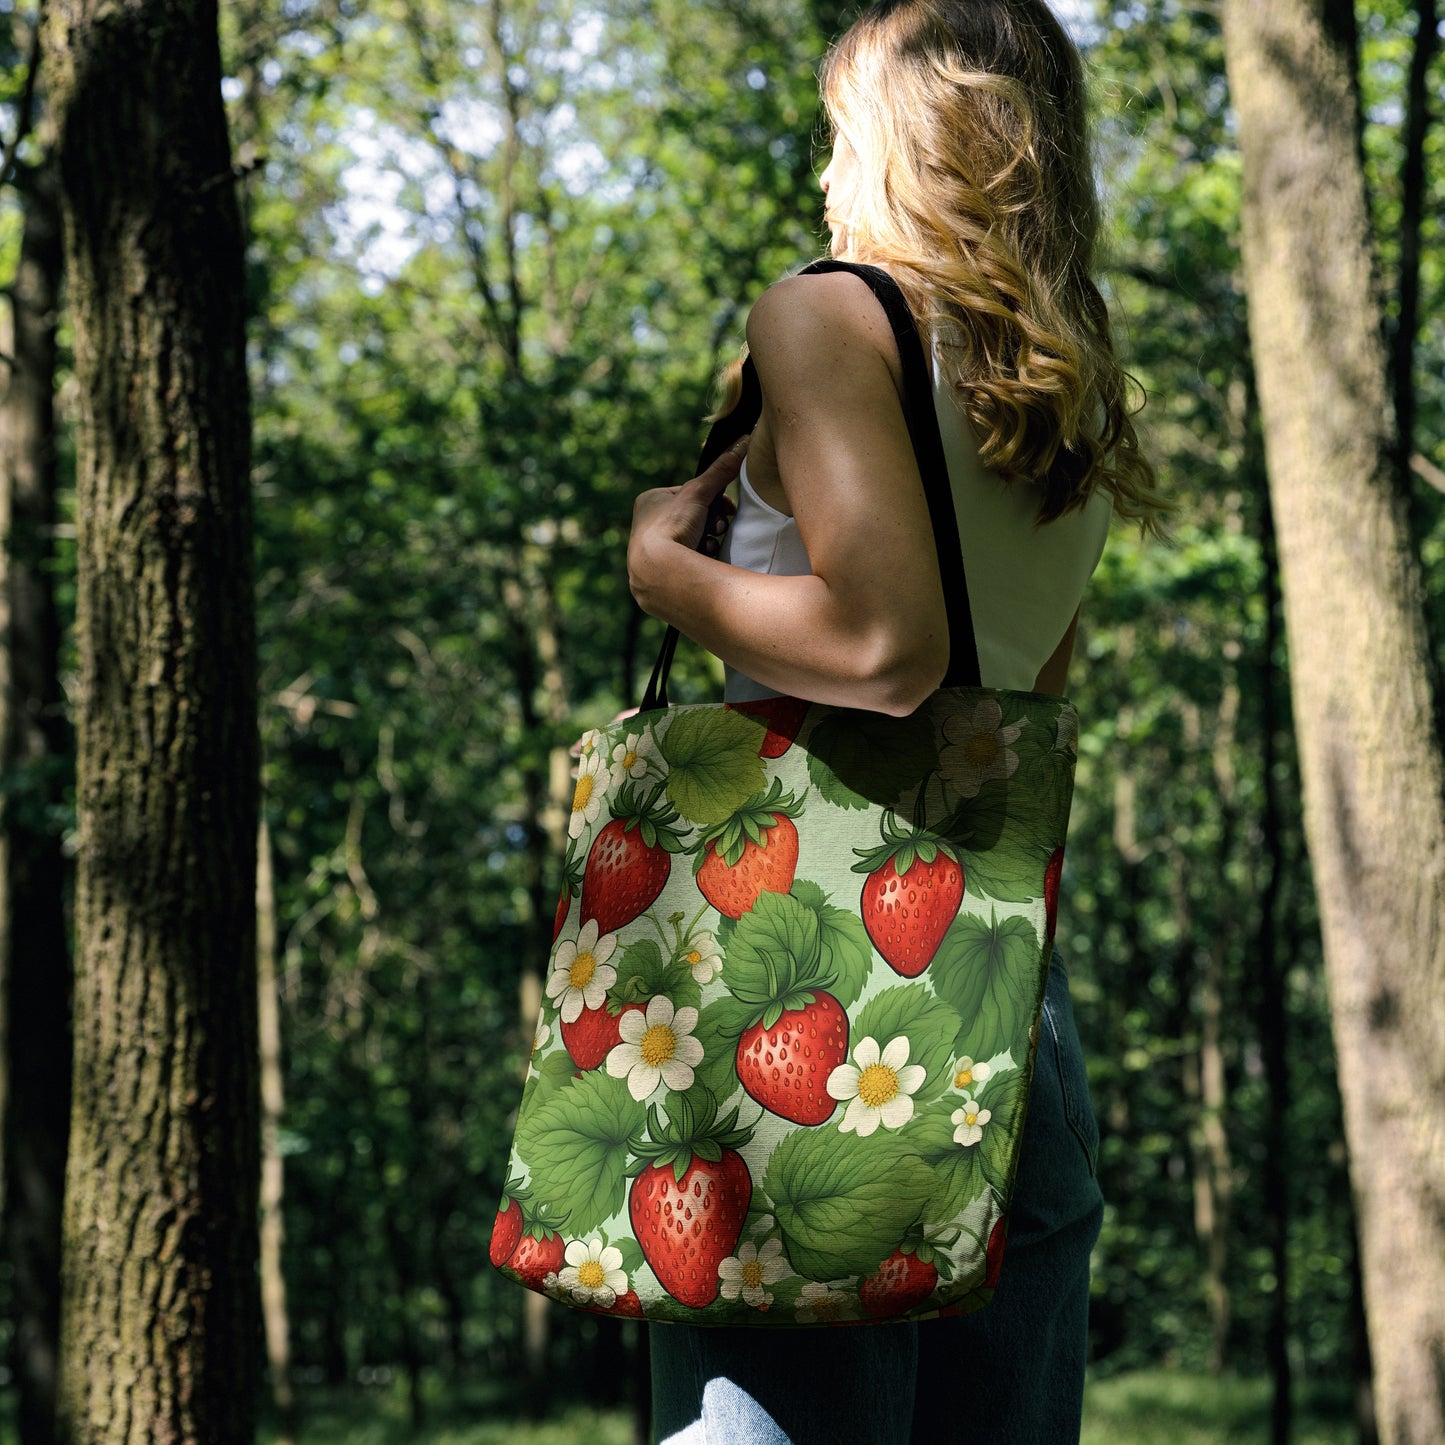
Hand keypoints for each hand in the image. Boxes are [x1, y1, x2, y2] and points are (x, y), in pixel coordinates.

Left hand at [629, 438, 746, 603]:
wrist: (659, 571)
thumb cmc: (672, 526)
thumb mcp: (699, 492)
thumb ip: (719, 472)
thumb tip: (742, 445)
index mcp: (650, 501)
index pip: (689, 494)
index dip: (712, 500)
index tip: (728, 509)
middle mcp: (646, 524)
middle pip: (693, 517)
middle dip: (711, 522)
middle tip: (719, 527)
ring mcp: (653, 549)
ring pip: (692, 538)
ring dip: (708, 539)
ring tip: (710, 543)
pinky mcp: (661, 570)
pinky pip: (688, 558)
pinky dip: (700, 556)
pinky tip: (703, 558)